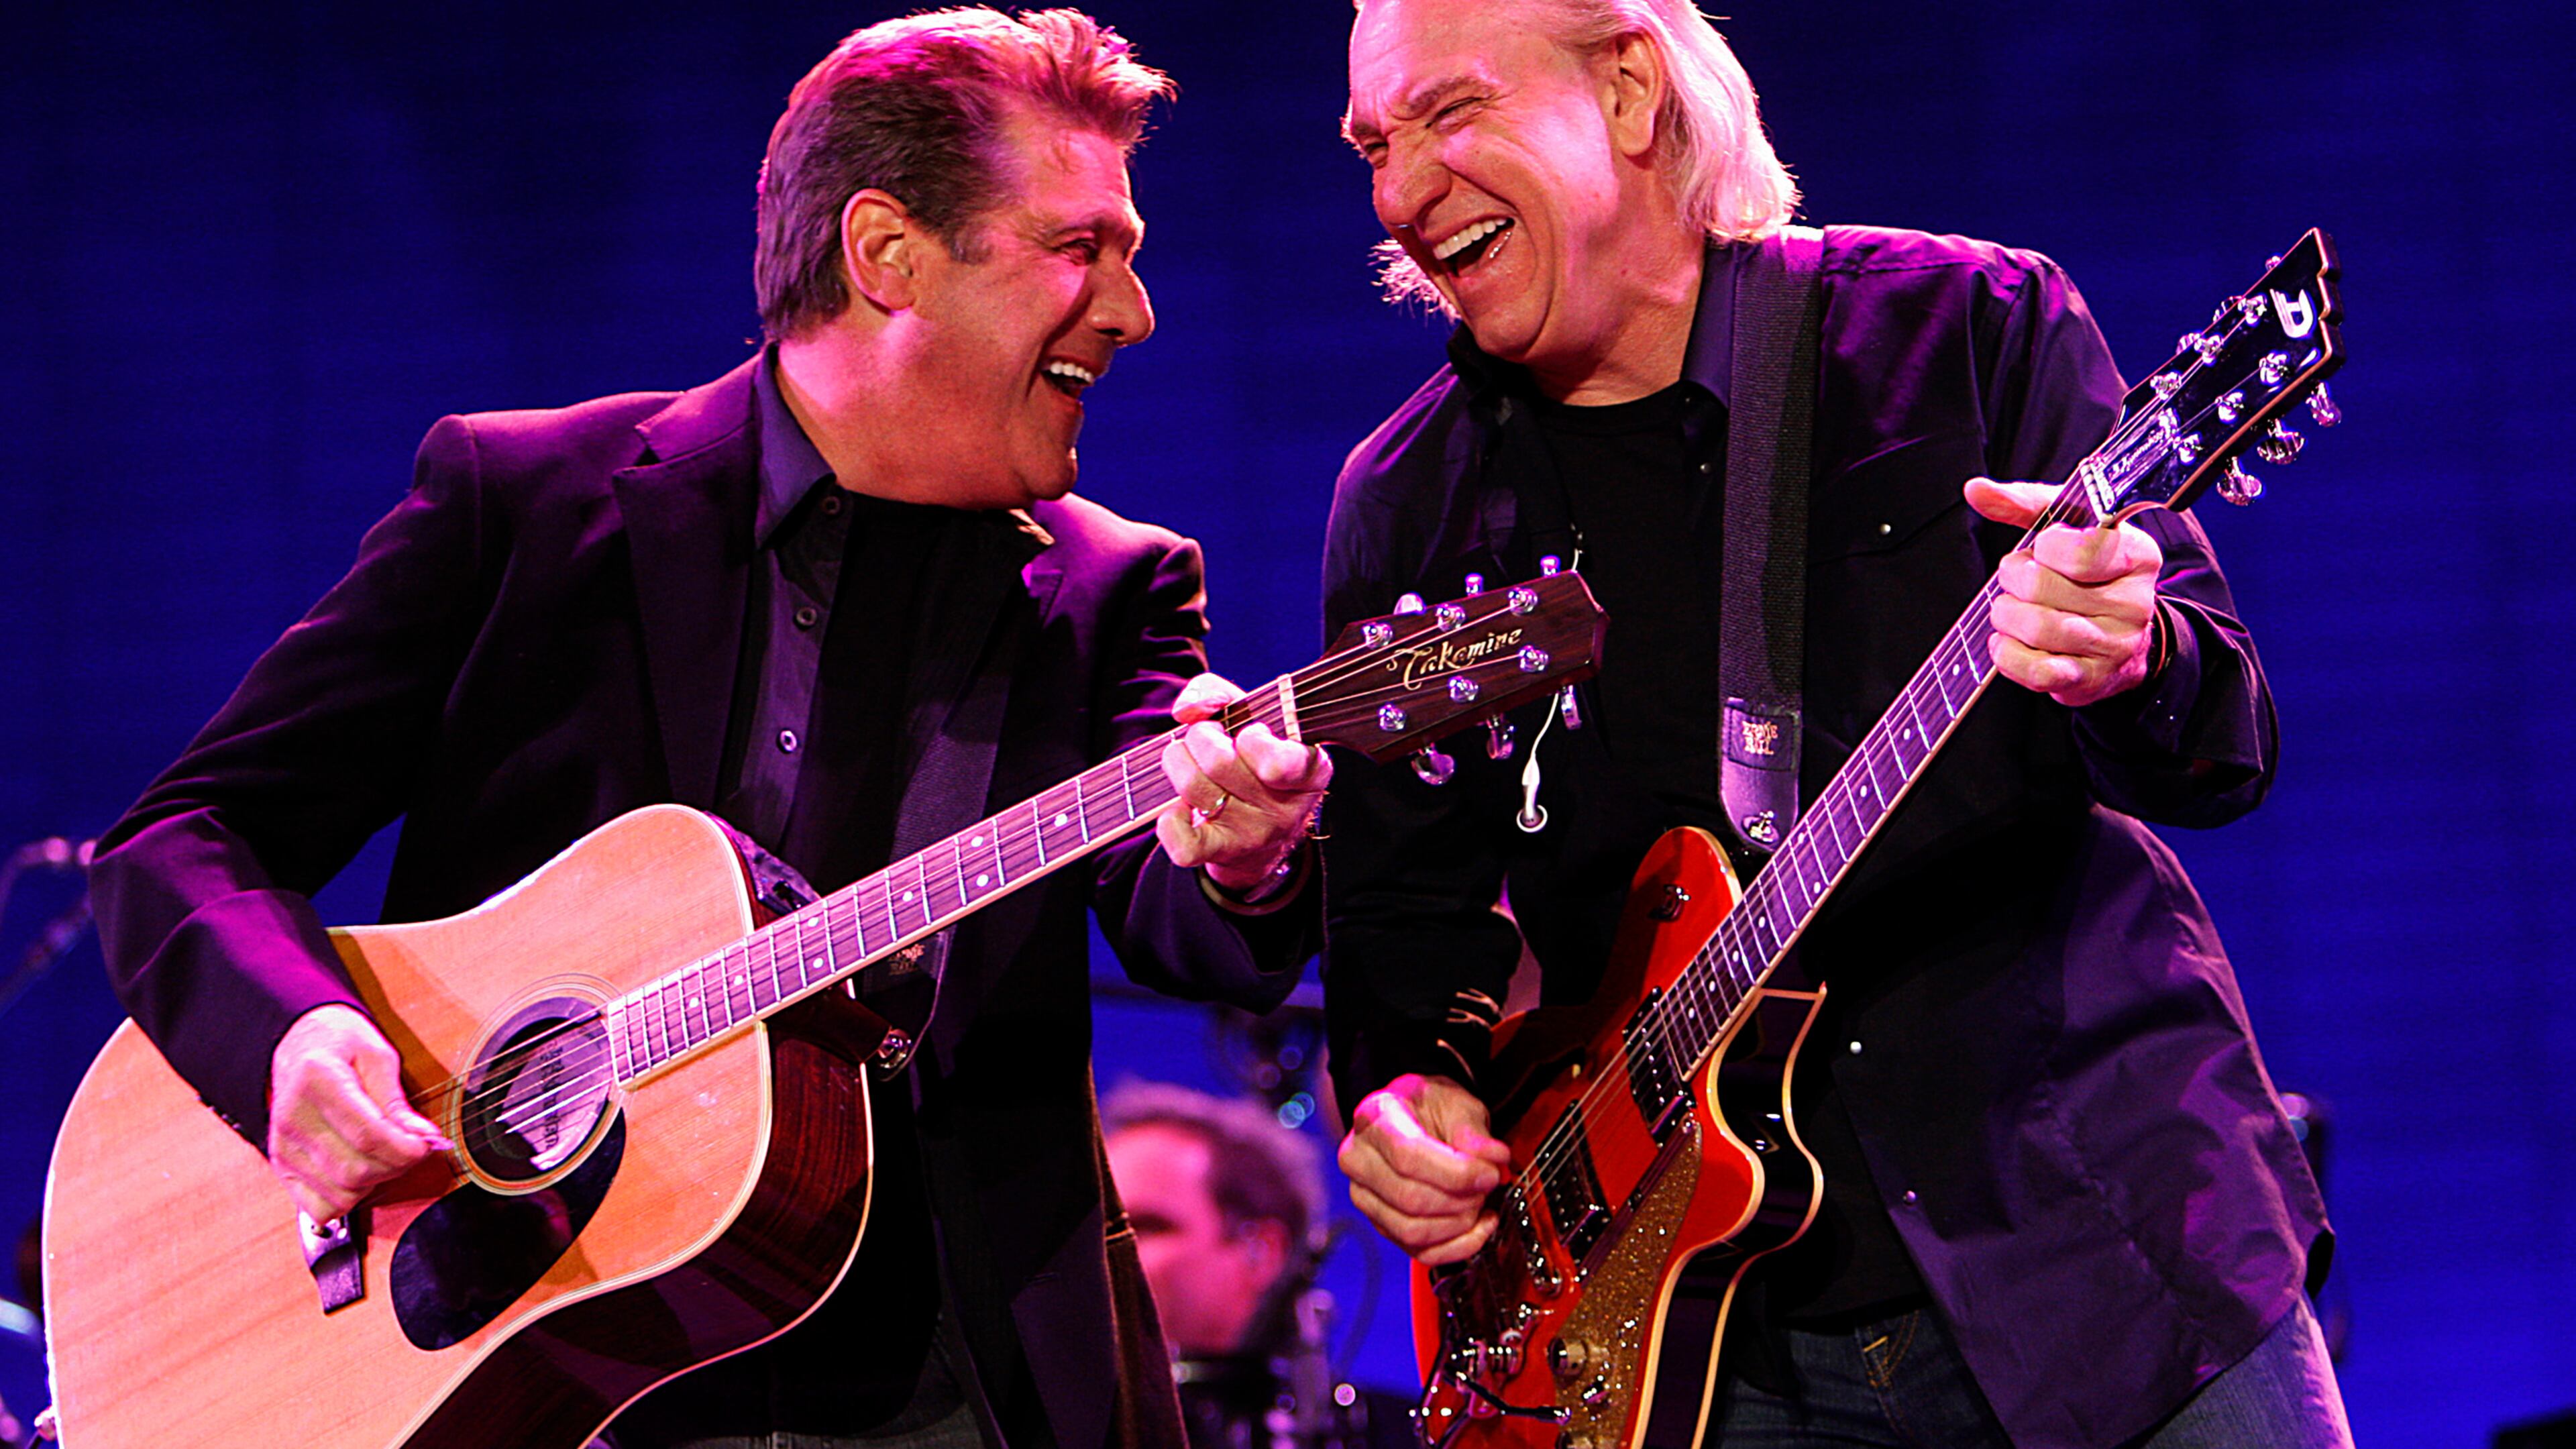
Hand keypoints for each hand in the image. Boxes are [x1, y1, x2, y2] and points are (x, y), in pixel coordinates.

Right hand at [267, 1004, 450, 1223]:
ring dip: (376, 1182)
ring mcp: (284, 1146)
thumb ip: (397, 1100)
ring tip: (386, 1154)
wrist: (298, 1044)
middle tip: (413, 1148)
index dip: (407, 1149)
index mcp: (317, 1081)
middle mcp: (293, 1118)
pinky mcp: (282, 1165)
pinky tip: (360, 1172)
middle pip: (355, 1170)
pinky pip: (320, 1207)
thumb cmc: (340, 1044)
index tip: (428, 1144)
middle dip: (397, 1166)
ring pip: (341, 1193)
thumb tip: (422, 1137)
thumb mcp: (377, 1055)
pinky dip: (348, 1198)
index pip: (369, 1136)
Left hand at [1155, 673, 1331, 893]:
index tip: (1249, 734)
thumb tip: (1186, 709)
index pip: (1277, 762)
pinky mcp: (1223, 854)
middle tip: (1207, 739)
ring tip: (1190, 763)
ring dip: (1178, 763)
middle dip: (1200, 737)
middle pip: (1219, 762)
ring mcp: (1253, 835)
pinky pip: (1184, 842)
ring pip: (1193, 787)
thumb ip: (1217, 693)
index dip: (1252, 739)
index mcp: (1308, 771)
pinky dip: (1171, 821)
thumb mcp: (1252, 717)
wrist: (1262, 832)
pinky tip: (1183, 808)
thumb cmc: (1253, 760)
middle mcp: (1285, 808)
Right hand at [1338, 1073, 1512, 1264]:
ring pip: (1412, 1231)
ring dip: (1459, 1225)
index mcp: (1374, 1118)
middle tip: (1489, 1186)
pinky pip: (1418, 1252)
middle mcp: (1358, 1160)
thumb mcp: (1456, 1103)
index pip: (1408, 1156)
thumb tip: (1494, 1159)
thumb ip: (1473, 1131)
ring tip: (1481, 1203)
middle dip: (1461, 1200)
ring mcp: (1365, 1197)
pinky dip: (1457, 1247)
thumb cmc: (1430, 1108)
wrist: (1413, 1119)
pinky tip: (1478, 1227)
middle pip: (1409, 1198)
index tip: (1490, 1174)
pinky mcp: (1380, 1224)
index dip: (1456, 1173)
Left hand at [1966, 477, 2162, 706]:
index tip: (2044, 548)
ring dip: (2006, 615)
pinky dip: (2007, 655)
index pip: (2080, 552)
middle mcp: (2133, 604)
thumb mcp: (2070, 527)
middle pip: (2043, 588)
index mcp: (2137, 555)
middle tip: (2017, 579)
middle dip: (2013, 579)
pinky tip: (2007, 640)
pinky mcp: (2091, 680)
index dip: (2046, 548)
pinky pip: (2036, 671)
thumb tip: (1976, 490)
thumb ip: (2025, 504)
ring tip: (2012, 608)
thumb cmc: (2088, 573)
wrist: (2120, 637)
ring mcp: (2115, 646)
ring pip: (2036, 627)